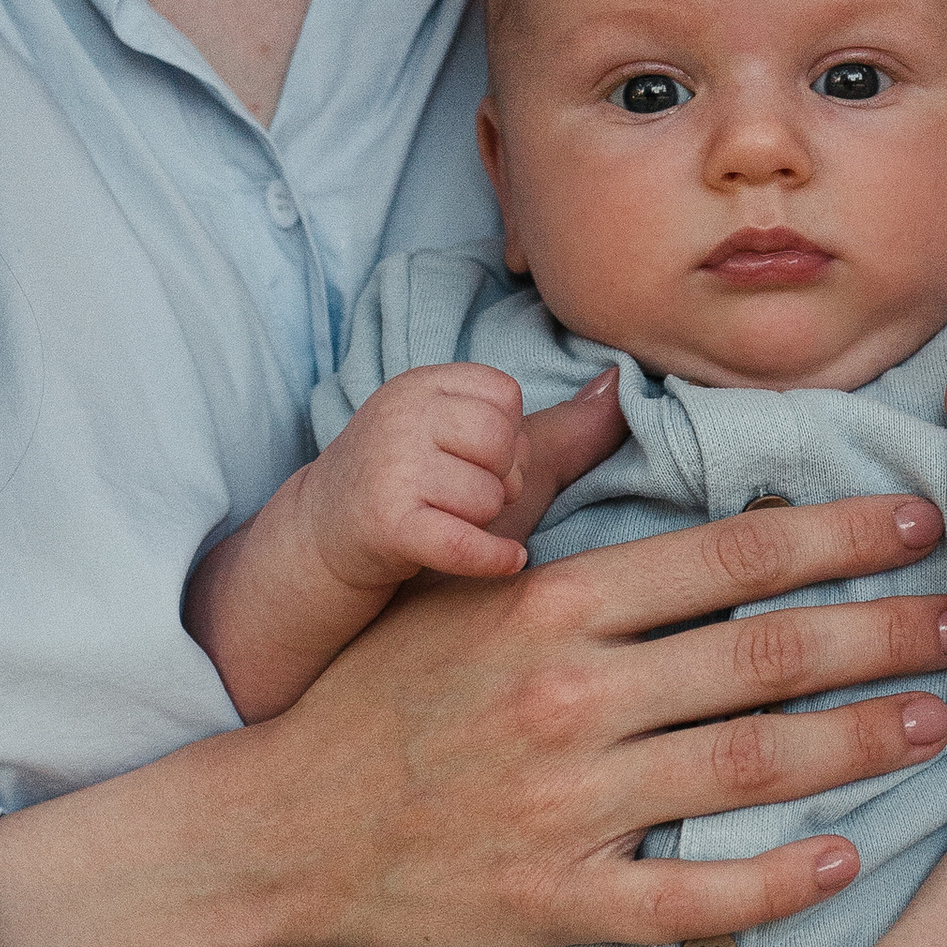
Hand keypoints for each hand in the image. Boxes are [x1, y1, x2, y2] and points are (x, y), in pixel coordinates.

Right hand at [0, 490, 946, 946]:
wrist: (272, 826)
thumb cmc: (375, 694)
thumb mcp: (450, 576)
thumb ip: (542, 500)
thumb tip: (618, 398)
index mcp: (551, 605)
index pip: (728, 559)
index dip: (837, 540)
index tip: (918, 530)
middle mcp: (569, 697)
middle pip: (765, 656)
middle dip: (882, 637)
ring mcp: (566, 804)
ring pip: (751, 768)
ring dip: (859, 744)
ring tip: (935, 724)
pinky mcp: (557, 899)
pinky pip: (695, 895)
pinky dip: (779, 880)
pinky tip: (847, 860)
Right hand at [187, 369, 627, 721]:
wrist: (324, 548)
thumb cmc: (424, 497)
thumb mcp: (484, 454)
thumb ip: (561, 427)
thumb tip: (623, 383)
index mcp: (422, 382)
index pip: (504, 399)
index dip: (505, 444)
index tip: (472, 467)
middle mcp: (397, 413)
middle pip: (500, 443)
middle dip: (499, 483)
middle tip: (463, 502)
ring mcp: (386, 467)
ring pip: (488, 495)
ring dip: (484, 524)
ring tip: (449, 526)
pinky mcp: (383, 523)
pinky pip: (465, 540)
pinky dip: (491, 559)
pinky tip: (500, 563)